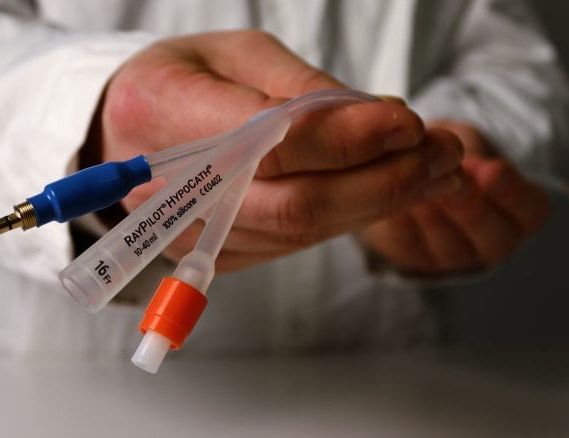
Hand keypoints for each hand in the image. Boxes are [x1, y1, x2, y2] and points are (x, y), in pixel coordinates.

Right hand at [84, 31, 463, 271]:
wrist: (125, 132)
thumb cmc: (182, 79)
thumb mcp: (235, 52)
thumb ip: (299, 86)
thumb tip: (379, 120)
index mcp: (163, 113)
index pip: (271, 142)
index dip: (347, 138)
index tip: (407, 121)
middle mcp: (172, 188)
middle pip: (296, 205)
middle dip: (384, 181)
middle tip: (443, 152)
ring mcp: (195, 233)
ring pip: (304, 231)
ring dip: (381, 202)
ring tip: (436, 168)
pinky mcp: (221, 253)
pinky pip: (298, 242)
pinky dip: (353, 217)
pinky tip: (392, 191)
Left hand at [362, 122, 549, 275]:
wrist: (404, 167)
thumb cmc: (447, 153)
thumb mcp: (464, 141)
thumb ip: (468, 150)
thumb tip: (458, 155)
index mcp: (518, 213)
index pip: (529, 211)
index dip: (511, 192)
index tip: (491, 169)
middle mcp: (488, 243)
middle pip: (491, 237)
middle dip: (469, 205)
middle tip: (452, 179)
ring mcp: (450, 258)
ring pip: (447, 246)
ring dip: (431, 214)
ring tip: (415, 184)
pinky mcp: (411, 259)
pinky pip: (407, 245)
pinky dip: (398, 221)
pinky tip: (389, 198)